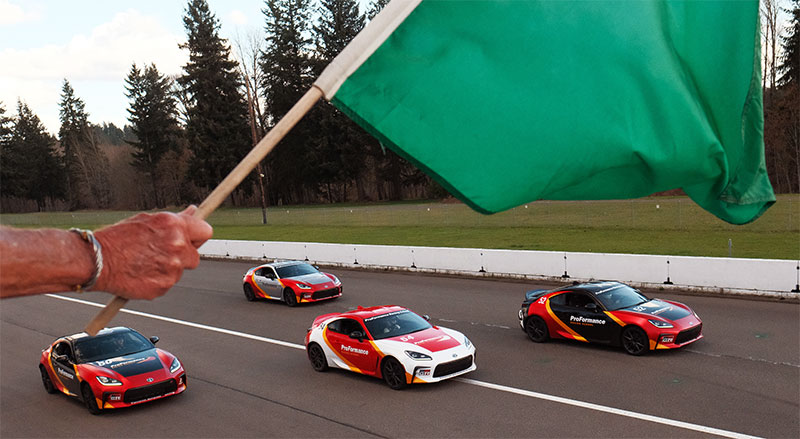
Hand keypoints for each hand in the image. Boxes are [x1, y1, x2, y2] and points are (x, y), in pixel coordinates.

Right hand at [93, 206, 212, 299]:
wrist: (96, 261)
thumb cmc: (118, 238)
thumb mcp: (147, 220)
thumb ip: (175, 219)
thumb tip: (194, 212)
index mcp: (174, 226)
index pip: (205, 231)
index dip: (197, 236)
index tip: (191, 239)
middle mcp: (177, 246)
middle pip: (195, 256)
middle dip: (182, 256)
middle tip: (160, 254)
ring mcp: (172, 269)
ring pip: (180, 271)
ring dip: (168, 269)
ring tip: (143, 263)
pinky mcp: (163, 287)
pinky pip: (167, 284)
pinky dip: (157, 281)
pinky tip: (140, 273)